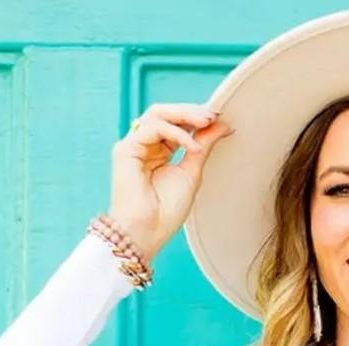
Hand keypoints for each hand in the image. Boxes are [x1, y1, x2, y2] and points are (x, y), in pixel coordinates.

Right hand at [108, 103, 233, 259]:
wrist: (148, 231)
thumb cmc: (166, 210)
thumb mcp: (192, 171)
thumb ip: (204, 145)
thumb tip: (222, 124)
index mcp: (159, 150)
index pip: (176, 122)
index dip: (195, 117)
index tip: (220, 117)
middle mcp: (144, 145)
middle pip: (165, 113)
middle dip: (190, 111)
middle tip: (213, 115)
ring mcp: (133, 146)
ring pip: (157, 114)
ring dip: (184, 115)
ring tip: (207, 122)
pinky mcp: (125, 149)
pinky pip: (153, 128)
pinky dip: (176, 134)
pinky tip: (192, 147)